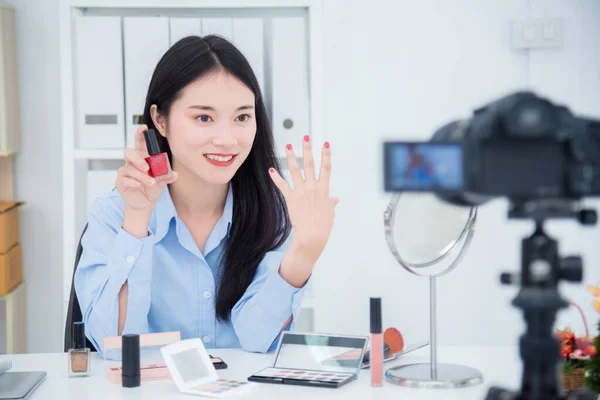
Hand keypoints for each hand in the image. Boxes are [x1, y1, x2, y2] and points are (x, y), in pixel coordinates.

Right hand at [115, 124, 177, 212]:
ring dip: (142, 176)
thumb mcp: (162, 181)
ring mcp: (124, 172)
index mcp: (142, 159)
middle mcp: (131, 163)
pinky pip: (125, 179)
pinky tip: (140, 186)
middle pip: (129, 153)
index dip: (140, 135)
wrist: (145, 203)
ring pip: (130, 169)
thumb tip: (175, 174)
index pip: (139, 144)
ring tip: (151, 183)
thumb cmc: (152, 189)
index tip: (144, 128)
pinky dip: (134, 182)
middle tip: (147, 168)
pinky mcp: (120, 182)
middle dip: (138, 159)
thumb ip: (167, 176)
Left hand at [269, 135, 338, 262]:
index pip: (326, 168)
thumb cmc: (323, 225)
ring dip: (291, 157)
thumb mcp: (330, 212)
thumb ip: (331, 203)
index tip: (325, 143)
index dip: (326, 155)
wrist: (313, 235)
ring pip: (295, 170)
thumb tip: (335, 200)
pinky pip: (283, 186)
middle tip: (305, 137)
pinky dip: (276, 178)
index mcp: (324, 189)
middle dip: (307, 149)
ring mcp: (301, 192)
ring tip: (288, 146)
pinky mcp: (291, 198)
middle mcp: (313, 187)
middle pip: (310, 164)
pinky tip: (271, 170)